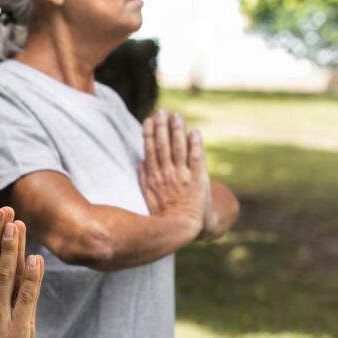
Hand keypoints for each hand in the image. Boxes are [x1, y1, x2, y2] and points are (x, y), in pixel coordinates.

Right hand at [137, 109, 206, 237]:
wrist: (181, 227)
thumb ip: (143, 178)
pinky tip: (194, 132)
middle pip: (163, 145)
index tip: (149, 119)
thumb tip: (140, 162)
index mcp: (153, 176)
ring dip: (177, 130)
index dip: (150, 133)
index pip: (150, 149)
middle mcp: (167, 173)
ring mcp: (182, 176)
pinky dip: (195, 145)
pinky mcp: (198, 180)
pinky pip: (197, 159)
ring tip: (177, 115)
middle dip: (163, 126)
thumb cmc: (162, 213)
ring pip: (179, 148)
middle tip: (163, 111)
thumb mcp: (147, 196)